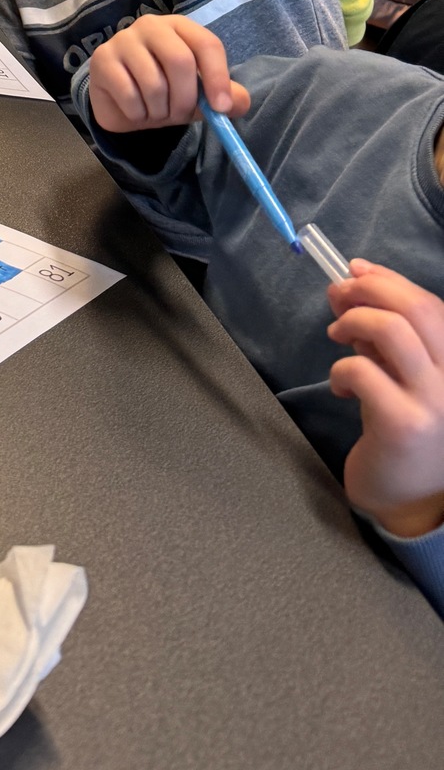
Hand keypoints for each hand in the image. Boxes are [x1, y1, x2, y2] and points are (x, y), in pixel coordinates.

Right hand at [86, 15, 248, 131]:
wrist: (124, 103)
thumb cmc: (166, 92)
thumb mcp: (200, 96)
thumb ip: (225, 96)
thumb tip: (237, 103)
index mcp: (180, 27)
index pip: (206, 44)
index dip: (217, 77)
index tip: (221, 108)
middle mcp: (151, 25)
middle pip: (180, 60)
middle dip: (185, 98)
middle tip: (181, 115)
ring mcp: (123, 39)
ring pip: (153, 83)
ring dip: (160, 111)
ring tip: (156, 111)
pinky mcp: (102, 59)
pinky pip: (128, 94)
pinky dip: (138, 114)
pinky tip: (136, 110)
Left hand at [328, 261, 443, 539]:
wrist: (409, 499)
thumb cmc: (404, 430)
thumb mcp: (402, 375)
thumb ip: (386, 336)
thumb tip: (353, 280)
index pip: (430, 305)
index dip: (389, 280)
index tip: (355, 270)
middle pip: (415, 309)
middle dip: (368, 289)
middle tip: (337, 295)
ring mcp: (433, 402)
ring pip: (391, 330)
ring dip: (353, 321)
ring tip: (337, 335)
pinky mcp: (403, 424)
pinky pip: (362, 372)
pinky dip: (341, 370)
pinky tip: (341, 386)